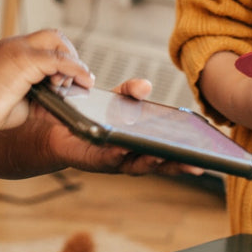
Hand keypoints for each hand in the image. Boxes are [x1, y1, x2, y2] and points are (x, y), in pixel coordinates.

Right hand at [0, 29, 92, 134]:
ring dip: (74, 65)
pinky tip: (82, 82)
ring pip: (59, 43)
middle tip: (75, 80)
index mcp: (14, 50)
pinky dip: (76, 69)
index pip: (46, 42)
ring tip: (68, 87)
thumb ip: (43, 100)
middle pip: (55, 36)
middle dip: (71, 56)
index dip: (63, 57)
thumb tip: (64, 108)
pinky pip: (60, 59)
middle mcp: (17, 44)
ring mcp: (20, 49)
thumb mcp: (25, 103)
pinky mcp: (25, 60)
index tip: (69, 79)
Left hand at [43, 78, 204, 176]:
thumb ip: (129, 92)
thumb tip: (145, 86)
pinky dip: (114, 154)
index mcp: (136, 144)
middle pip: (156, 163)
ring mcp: (108, 160)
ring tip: (162, 155)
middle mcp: (126, 156)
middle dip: (174, 165)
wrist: (49, 124)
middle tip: (193, 164)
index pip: (164, 153)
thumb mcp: (113, 100)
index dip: (183, 157)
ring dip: (148, 161)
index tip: (203, 157)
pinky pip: (103, 158)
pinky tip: (122, 147)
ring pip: (133, 165)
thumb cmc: (85, 115)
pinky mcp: (89, 159)